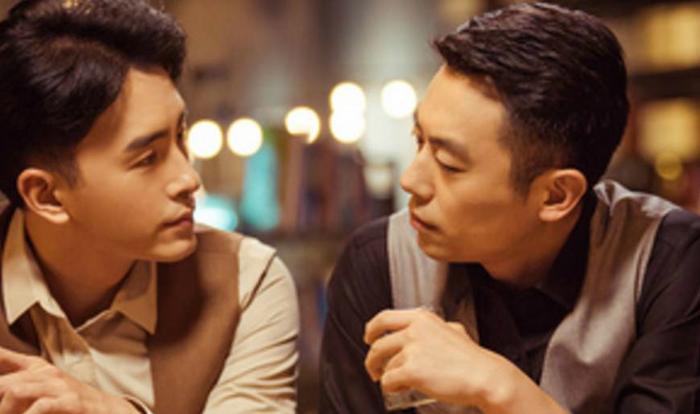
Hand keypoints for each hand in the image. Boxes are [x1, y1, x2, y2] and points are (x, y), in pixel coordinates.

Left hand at [0, 347, 138, 413]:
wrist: (108, 411)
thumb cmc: (70, 401)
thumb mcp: (43, 385)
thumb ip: (17, 378)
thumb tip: (4, 387)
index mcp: (35, 368)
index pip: (2, 359)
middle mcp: (45, 374)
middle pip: (4, 382)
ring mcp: (58, 387)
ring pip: (15, 392)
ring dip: (4, 409)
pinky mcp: (71, 402)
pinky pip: (42, 406)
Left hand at [364, 308, 496, 407]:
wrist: (484, 377)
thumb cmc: (472, 359)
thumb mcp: (455, 330)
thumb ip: (438, 328)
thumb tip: (429, 332)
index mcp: (422, 318)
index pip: (384, 318)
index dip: (372, 329)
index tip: (369, 337)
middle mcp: (414, 330)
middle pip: (378, 344)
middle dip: (372, 359)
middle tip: (374, 368)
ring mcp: (412, 350)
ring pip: (385, 366)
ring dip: (386, 376)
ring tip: (395, 383)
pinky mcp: (411, 371)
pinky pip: (389, 381)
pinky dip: (390, 387)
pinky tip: (399, 389)